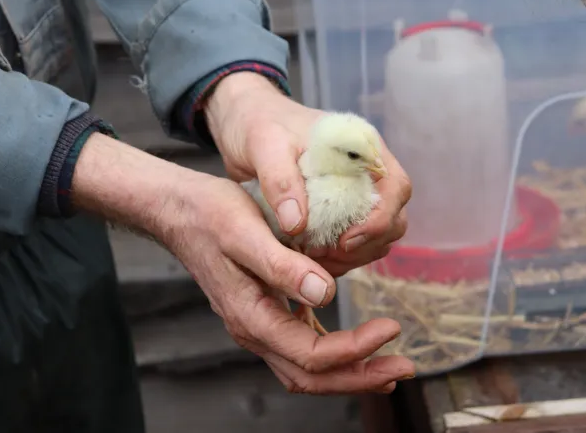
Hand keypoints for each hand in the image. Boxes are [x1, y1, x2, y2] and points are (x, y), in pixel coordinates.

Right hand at [71, 133, 415, 392]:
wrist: (181, 210)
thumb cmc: (211, 216)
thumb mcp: (247, 233)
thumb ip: (283, 266)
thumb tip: (325, 294)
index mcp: (251, 317)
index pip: (312, 355)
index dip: (356, 349)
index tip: (390, 328)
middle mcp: (255, 330)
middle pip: (312, 376)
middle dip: (361, 375)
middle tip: (404, 368)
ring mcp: (259, 324)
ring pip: (308, 368)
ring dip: (350, 370)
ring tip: (388, 365)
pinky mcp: (266, 311)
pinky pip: (302, 347)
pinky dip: (334, 352)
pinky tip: (358, 344)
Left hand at [204, 72, 411, 275]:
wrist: (242, 122)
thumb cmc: (258, 122)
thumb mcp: (264, 144)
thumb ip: (280, 179)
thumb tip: (297, 224)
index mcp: (363, 147)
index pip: (396, 187)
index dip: (381, 219)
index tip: (346, 240)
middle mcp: (365, 172)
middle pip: (394, 217)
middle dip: (368, 244)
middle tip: (327, 254)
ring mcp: (353, 194)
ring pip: (378, 237)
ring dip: (355, 256)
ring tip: (315, 259)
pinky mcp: (336, 212)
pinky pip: (354, 244)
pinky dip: (339, 258)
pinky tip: (310, 260)